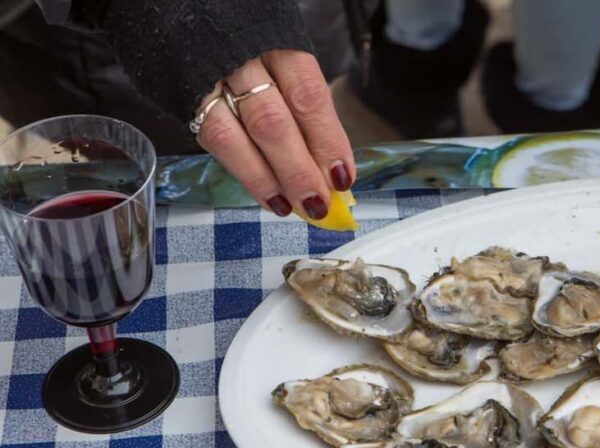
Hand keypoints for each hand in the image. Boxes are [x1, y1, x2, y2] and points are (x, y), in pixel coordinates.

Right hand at [195, 50, 354, 218]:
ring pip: (238, 136)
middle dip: (299, 170)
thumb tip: (332, 169)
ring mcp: (209, 77)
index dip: (327, 140)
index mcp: (278, 41)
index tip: (343, 176)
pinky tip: (269, 196)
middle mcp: (242, 57)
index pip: (307, 94)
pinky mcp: (187, 99)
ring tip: (293, 207)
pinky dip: (247, 175)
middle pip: (272, 121)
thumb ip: (309, 113)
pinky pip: (216, 142)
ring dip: (269, 180)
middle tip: (319, 203)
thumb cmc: (257, 50)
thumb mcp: (289, 65)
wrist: (193, 17)